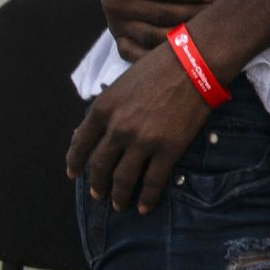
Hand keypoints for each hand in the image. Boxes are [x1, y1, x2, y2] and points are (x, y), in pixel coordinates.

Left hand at [67, 45, 212, 211]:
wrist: (196, 62)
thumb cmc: (159, 65)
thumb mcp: (121, 83)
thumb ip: (106, 108)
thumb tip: (89, 129)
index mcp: (102, 110)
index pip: (79, 144)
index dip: (74, 163)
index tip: (74, 174)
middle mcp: (117, 129)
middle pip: (99, 166)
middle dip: (96, 184)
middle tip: (98, 195)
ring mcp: (143, 141)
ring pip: (123, 179)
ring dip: (119, 196)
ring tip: (119, 205)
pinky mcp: (168, 149)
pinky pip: (154, 181)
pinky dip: (147, 198)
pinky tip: (144, 207)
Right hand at [96, 0, 213, 60]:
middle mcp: (115, 4)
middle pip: (160, 15)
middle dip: (192, 15)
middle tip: (217, 16)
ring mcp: (115, 23)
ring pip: (152, 36)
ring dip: (181, 37)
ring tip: (205, 33)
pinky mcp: (117, 36)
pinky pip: (134, 53)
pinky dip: (154, 57)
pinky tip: (179, 56)